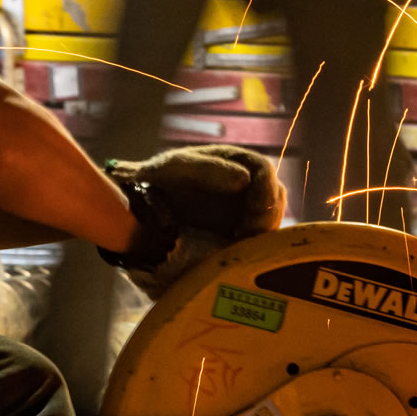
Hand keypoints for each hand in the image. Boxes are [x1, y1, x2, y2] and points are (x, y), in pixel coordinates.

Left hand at [103, 146, 286, 297]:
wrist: (142, 206)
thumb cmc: (159, 178)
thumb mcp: (178, 168)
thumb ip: (208, 170)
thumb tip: (244, 179)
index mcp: (236, 162)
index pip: (264, 172)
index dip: (264, 193)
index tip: (252, 215)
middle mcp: (247, 184)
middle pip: (274, 199)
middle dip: (266, 218)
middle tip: (246, 237)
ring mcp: (246, 210)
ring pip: (269, 222)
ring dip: (260, 236)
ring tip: (237, 246)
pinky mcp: (239, 233)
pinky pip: (256, 241)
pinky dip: (251, 249)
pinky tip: (233, 254)